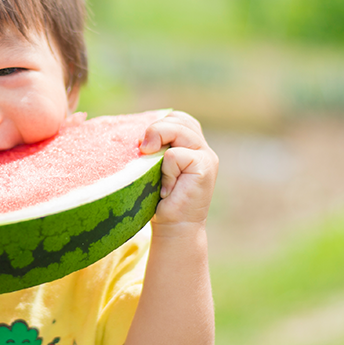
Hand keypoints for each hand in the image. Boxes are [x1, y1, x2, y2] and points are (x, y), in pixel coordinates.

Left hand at [140, 111, 217, 227]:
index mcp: (192, 144)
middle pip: (177, 119)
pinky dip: (166, 170)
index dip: (159, 126)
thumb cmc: (159, 198)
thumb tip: (137, 136)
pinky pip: (175, 155)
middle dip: (155, 131)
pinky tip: (168, 188)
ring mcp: (206, 156)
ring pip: (177, 130)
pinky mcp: (205, 166)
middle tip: (143, 152)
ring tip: (158, 173)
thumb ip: (154, 147)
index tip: (146, 148)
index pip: (177, 118)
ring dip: (160, 149)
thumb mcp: (154, 167)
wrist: (175, 227)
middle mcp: (202, 147)